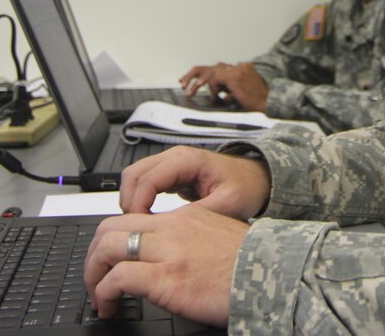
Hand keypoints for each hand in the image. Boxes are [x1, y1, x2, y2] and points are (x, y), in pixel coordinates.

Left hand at [84, 205, 245, 326]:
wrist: (272, 276)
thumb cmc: (252, 264)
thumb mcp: (219, 238)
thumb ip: (192, 239)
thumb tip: (174, 257)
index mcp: (184, 218)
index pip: (132, 218)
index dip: (112, 241)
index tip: (109, 263)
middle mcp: (172, 229)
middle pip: (111, 228)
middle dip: (94, 256)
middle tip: (95, 279)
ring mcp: (168, 252)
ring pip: (108, 247)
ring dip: (93, 274)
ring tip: (98, 296)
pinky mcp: (167, 278)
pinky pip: (119, 277)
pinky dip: (104, 292)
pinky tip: (109, 306)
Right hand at [119, 145, 270, 219]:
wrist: (256, 179)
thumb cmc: (246, 187)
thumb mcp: (227, 204)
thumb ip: (198, 214)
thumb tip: (169, 227)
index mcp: (188, 160)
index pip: (147, 178)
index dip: (138, 203)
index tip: (139, 226)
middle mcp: (175, 157)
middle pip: (133, 174)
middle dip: (128, 201)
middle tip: (135, 228)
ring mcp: (170, 163)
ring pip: (134, 177)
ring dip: (131, 200)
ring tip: (140, 225)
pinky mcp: (170, 173)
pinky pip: (143, 182)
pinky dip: (138, 199)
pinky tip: (146, 218)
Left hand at [180, 63, 269, 111]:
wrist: (270, 103)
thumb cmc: (259, 102)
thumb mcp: (242, 95)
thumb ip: (231, 92)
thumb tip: (222, 96)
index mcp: (242, 69)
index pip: (220, 70)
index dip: (206, 77)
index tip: (194, 83)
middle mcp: (239, 67)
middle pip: (213, 67)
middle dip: (196, 74)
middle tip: (182, 82)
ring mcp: (237, 71)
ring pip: (212, 72)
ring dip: (200, 82)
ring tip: (190, 90)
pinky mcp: (234, 78)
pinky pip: (216, 79)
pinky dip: (212, 87)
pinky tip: (213, 97)